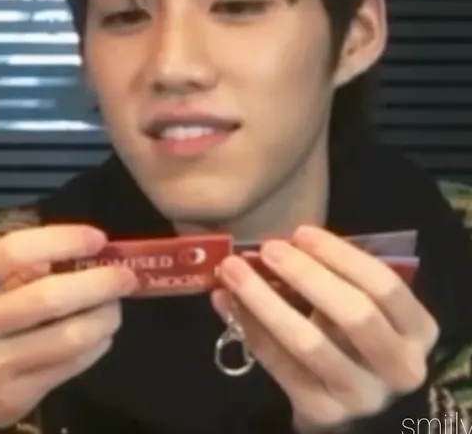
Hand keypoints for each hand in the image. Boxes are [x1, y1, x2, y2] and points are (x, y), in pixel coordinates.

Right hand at [0, 225, 137, 433]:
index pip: (12, 251)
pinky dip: (95, 346)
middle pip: (47, 298)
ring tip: (115, 307)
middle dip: (98, 284)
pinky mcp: (13, 397)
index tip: (97, 238)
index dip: (61, 240)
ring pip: (66, 338)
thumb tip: (77, 250)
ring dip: (103, 318)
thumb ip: (14, 264)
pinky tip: (100, 335)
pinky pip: (68, 366)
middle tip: (125, 276)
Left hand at [212, 225, 438, 432]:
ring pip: (309, 343)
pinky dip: (248, 328)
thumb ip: (338, 278)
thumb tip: (284, 240)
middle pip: (355, 315)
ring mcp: (361, 394)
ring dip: (264, 300)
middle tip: (267, 248)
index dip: (342, 256)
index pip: (386, 287)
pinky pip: (279, 364)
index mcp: (418, 331)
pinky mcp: (322, 411)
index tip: (300, 232)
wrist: (350, 403)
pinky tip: (224, 301)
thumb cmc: (354, 339)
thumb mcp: (365, 308)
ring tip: (231, 270)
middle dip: (307, 276)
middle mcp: (399, 367)